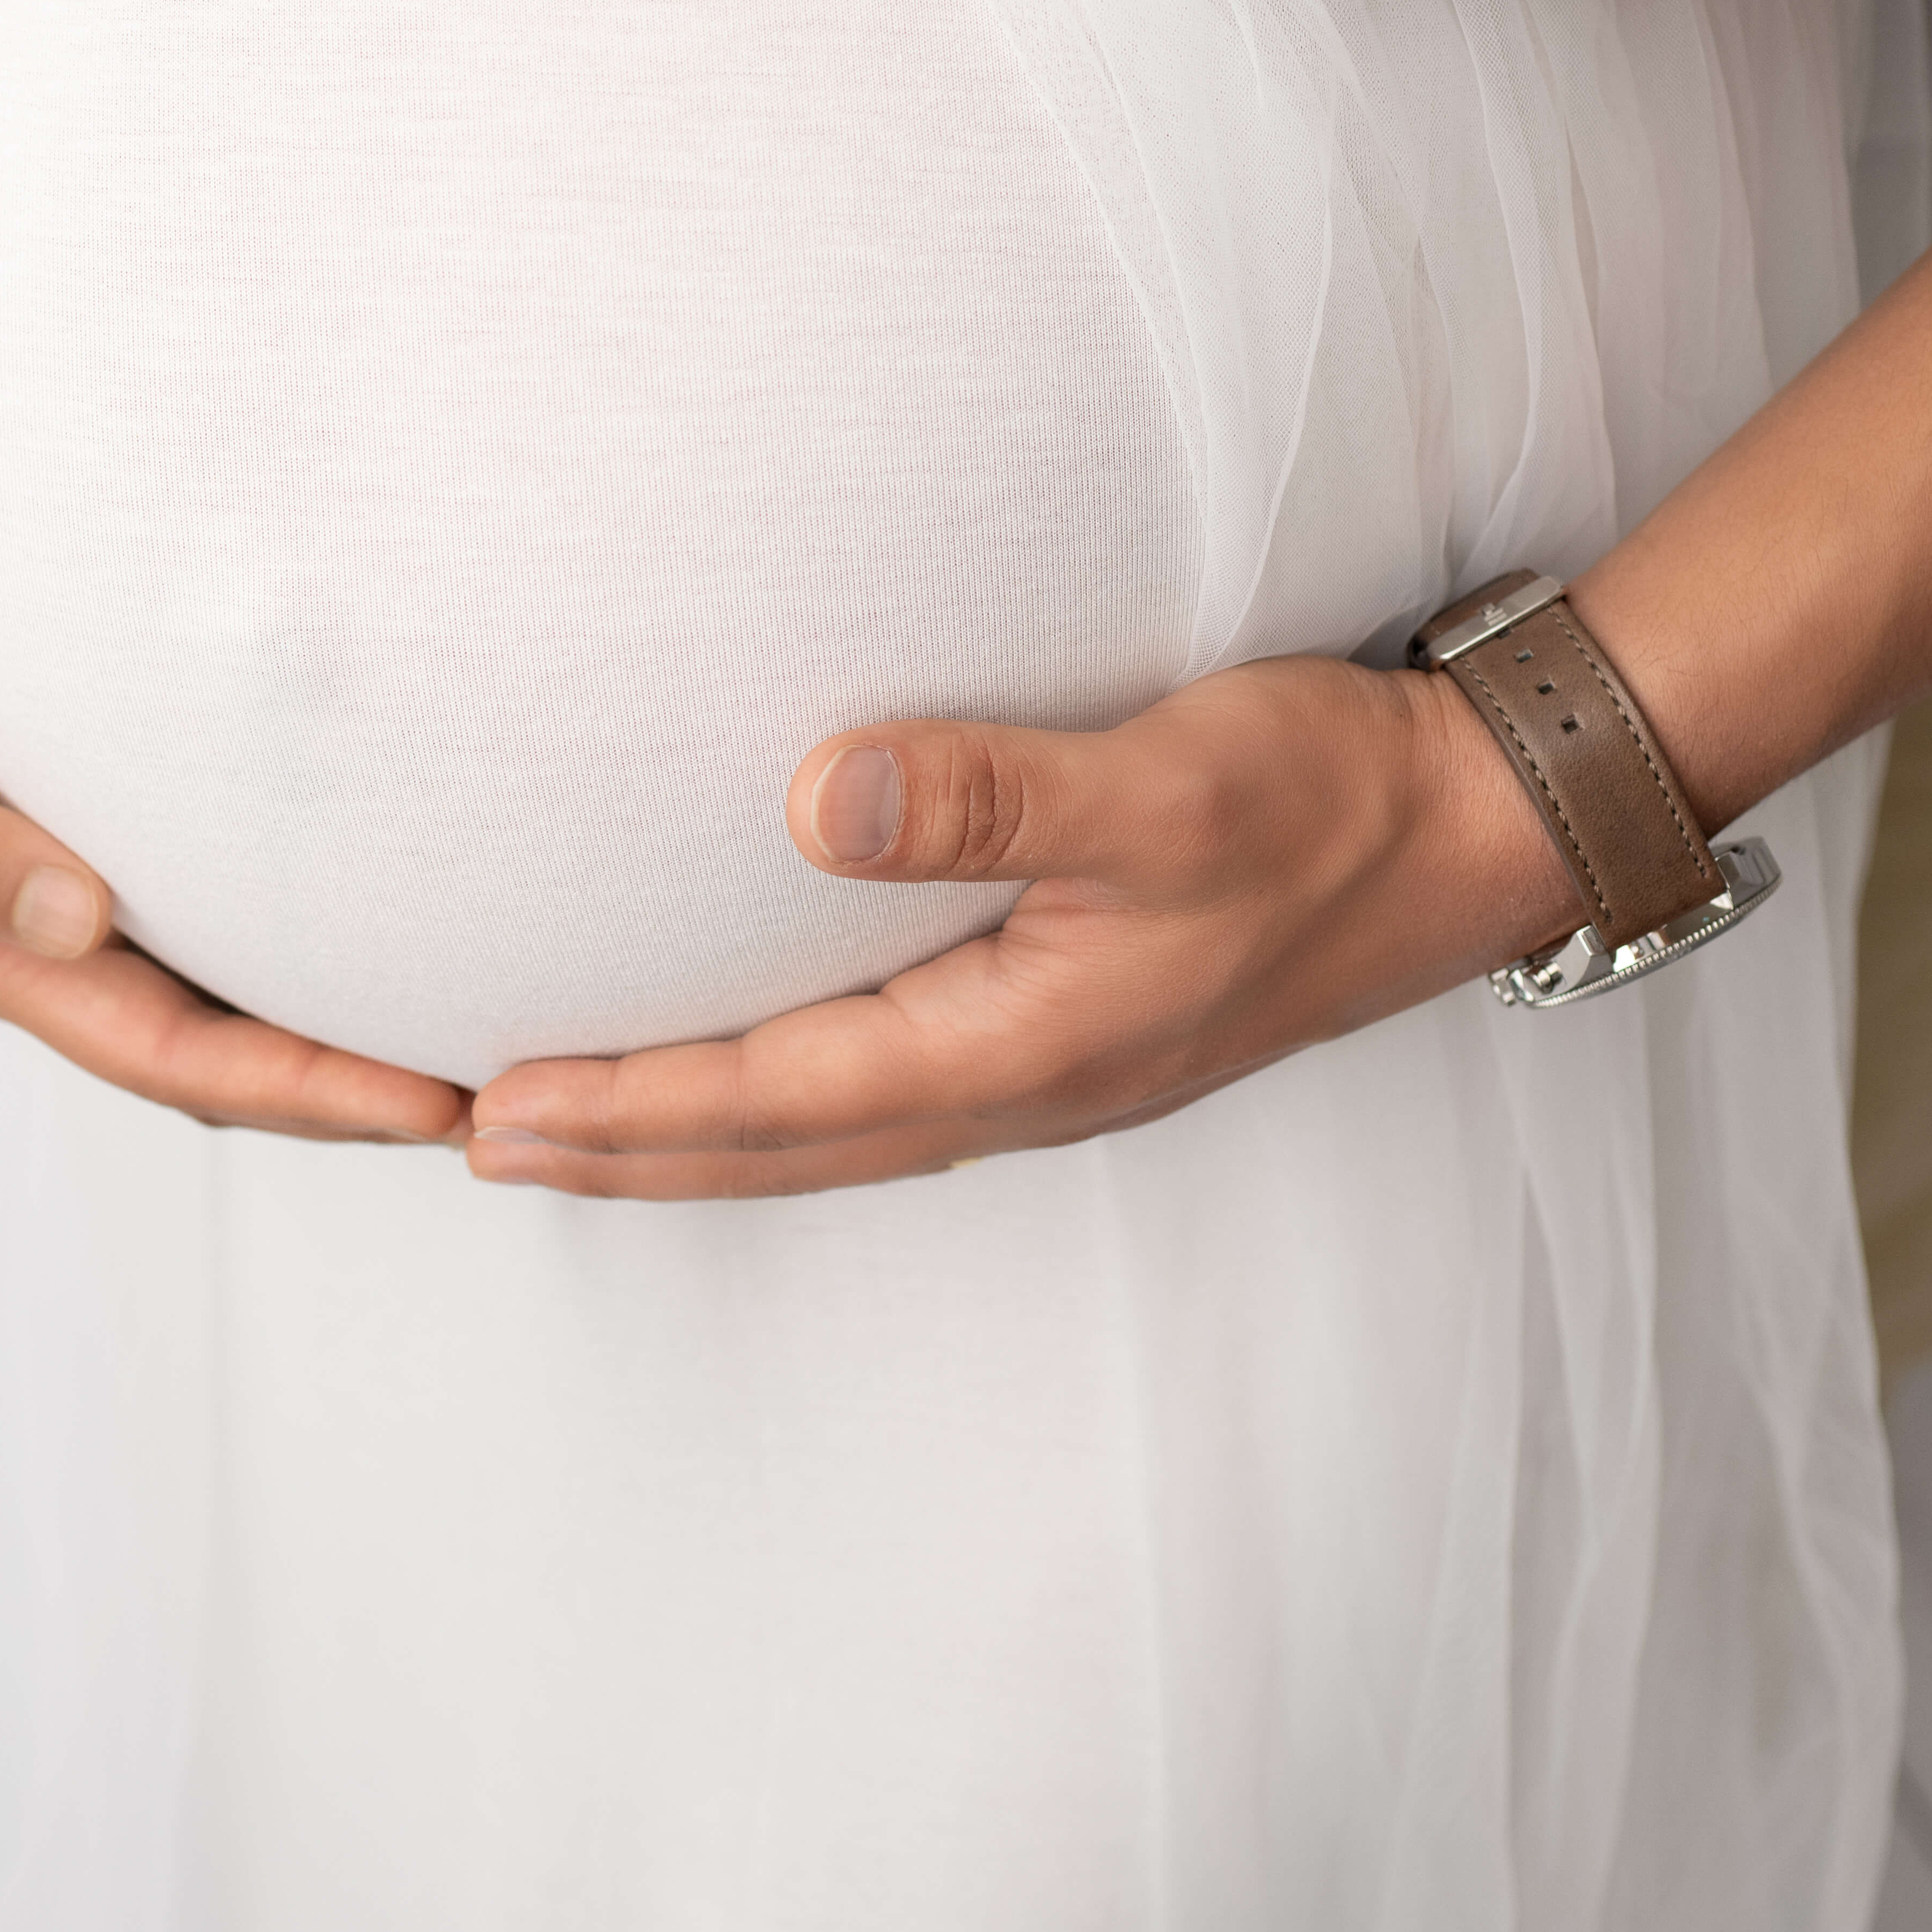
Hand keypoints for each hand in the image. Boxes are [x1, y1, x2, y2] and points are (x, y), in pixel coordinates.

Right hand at [0, 565, 465, 1142]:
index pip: (186, 1060)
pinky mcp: (130, 837)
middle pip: (238, 1058)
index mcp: (13, 958)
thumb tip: (81, 922)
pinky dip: (319, 937)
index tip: (430, 1105)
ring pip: (244, 998)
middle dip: (361, 1092)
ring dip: (352, 1027)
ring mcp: (102, 904)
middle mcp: (72, 952)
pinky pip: (236, 917)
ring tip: (485, 1026)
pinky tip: (403, 913)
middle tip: (507, 1087)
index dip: (308, 1094)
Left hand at [458, 653, 1585, 1200]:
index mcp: (1024, 1044)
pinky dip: (776, 1106)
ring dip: (689, 1141)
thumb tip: (815, 799)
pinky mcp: (1064, 1035)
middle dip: (622, 1153)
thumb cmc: (1323, 796)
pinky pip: (876, 1100)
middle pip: (775, 1148)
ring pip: (822, 1136)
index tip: (495, 1109)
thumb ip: (995, 793)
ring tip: (568, 1127)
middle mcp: (1022, 1086)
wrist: (1461, 834)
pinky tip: (742, 1078)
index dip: (628, 1105)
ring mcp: (1046, 1073)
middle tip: (470, 1143)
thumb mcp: (1165, 779)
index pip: (775, 1095)